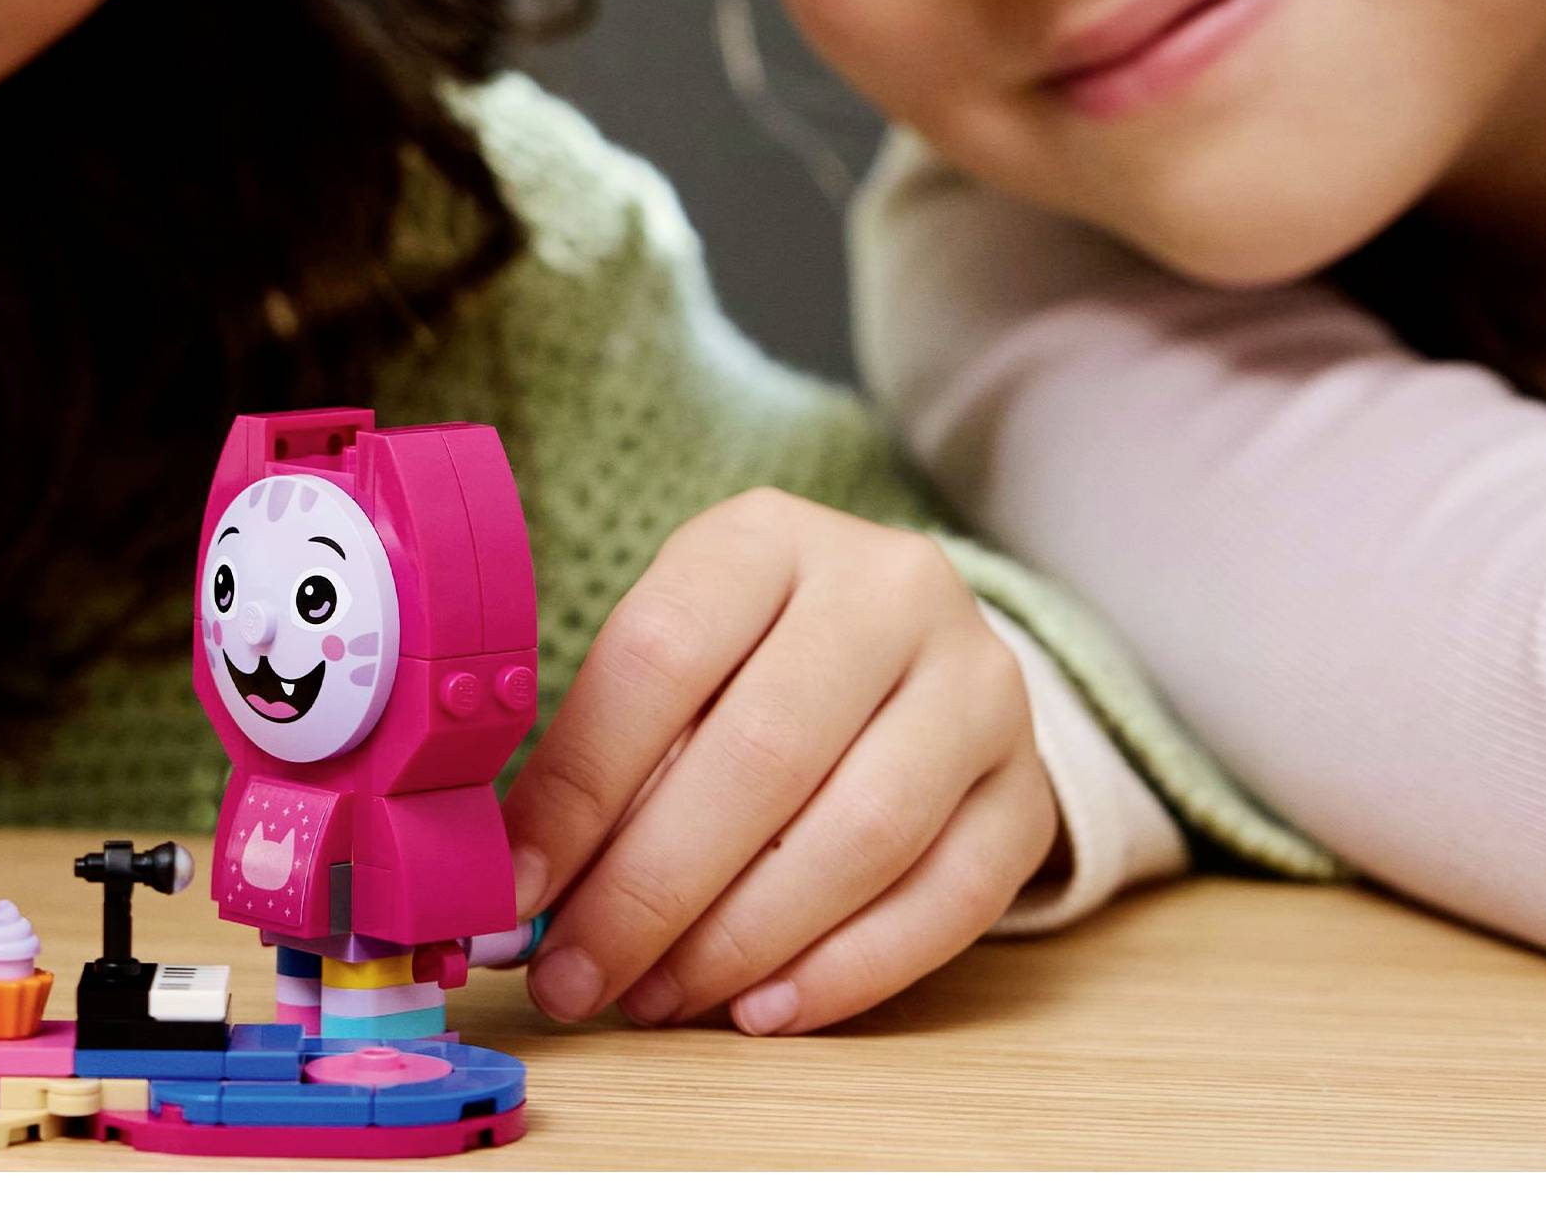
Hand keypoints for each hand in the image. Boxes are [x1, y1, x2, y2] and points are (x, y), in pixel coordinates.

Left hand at [500, 492, 1056, 1035]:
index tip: (519, 889)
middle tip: (579, 974)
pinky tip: (760, 1009)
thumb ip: (609, 757)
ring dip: (740, 941)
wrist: (904, 652)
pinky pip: (946, 903)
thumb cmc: (749, 660)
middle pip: (762, 754)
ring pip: (860, 835)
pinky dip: (845, 972)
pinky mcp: (1026, 789)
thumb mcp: (676, 656)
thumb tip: (529, 895)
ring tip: (655, 997)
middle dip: (652, 889)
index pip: (660, 655)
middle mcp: (889, 591)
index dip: (579, 786)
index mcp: (769, 536)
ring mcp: (978, 686)